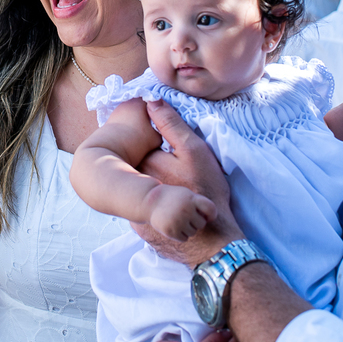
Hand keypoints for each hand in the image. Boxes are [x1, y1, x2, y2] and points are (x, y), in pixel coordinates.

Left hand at [134, 100, 243, 266]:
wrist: (211, 241)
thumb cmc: (207, 192)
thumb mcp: (194, 151)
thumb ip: (171, 124)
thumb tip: (151, 101)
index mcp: (142, 162)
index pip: (136, 140)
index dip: (149, 138)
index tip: (160, 140)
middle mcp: (131, 184)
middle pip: (134, 162)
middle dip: (146, 158)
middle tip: (171, 166)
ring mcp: (132, 206)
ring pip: (136, 182)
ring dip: (147, 179)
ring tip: (172, 183)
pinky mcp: (138, 223)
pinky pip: (139, 203)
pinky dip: (149, 199)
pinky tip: (169, 202)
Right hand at [146, 184, 215, 240]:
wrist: (149, 201)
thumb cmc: (172, 198)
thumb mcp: (186, 194)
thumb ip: (199, 204)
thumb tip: (210, 219)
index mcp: (191, 199)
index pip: (211, 209)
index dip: (211, 215)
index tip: (207, 216)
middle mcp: (185, 209)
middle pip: (201, 224)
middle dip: (195, 221)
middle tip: (185, 215)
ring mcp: (177, 221)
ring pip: (193, 232)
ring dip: (188, 228)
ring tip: (178, 219)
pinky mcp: (170, 231)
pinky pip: (184, 239)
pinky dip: (181, 235)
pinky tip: (173, 226)